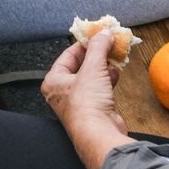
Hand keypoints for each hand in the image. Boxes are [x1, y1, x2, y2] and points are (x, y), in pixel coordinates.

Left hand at [43, 31, 132, 168]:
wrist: (99, 134)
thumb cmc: (86, 104)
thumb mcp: (92, 68)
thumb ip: (98, 48)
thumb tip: (103, 34)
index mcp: (53, 81)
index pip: (67, 56)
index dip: (83, 44)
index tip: (95, 35)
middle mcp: (62, 93)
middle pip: (80, 66)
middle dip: (96, 55)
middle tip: (107, 44)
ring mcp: (78, 103)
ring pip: (91, 78)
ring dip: (103, 66)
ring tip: (114, 56)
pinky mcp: (93, 110)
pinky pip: (99, 89)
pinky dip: (107, 80)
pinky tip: (116, 73)